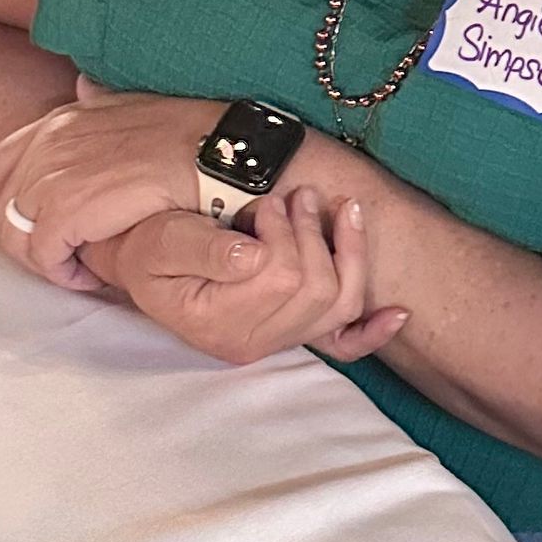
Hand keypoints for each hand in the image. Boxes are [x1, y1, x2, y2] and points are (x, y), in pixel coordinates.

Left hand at [0, 80, 221, 290]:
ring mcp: (55, 173)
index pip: (0, 164)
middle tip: (61, 254)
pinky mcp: (70, 207)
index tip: (45, 224)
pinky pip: (42, 251)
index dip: (13, 201)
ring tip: (76, 268)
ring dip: (42, 257)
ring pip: (14, 232)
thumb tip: (84, 88)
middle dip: (24, 236)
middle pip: (0, 202)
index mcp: (63, 120)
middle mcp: (50, 142)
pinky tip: (90, 275)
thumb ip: (102, 105)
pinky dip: (62, 270)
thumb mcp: (138, 106)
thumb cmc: (197, 135)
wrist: (226, 152)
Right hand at [93, 190, 408, 365]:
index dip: (285, 233)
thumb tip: (251, 255)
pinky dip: (371, 331)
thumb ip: (201, 248)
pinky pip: (343, 343)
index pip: (279, 277)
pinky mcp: (294, 335)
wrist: (145, 266)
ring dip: (347, 251)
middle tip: (296, 198)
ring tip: (333, 210)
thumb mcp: (159, 241)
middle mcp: (251, 343)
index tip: (269, 204)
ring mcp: (277, 343)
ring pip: (339, 305)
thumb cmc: (149, 250)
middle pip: (316, 289)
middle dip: (313, 234)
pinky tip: (396, 314)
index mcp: (216, 322)